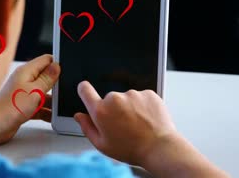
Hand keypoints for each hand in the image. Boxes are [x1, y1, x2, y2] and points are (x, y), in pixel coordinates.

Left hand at [0, 54, 59, 145]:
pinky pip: (39, 105)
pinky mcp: (23, 106)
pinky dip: (46, 110)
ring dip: (52, 100)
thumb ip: (47, 78)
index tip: (67, 73)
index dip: (57, 65)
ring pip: (44, 93)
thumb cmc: (9, 108)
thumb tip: (56, 66)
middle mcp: (24, 80)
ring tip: (60, 107)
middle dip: (56, 84)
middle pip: (46, 77)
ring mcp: (24, 93)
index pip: (46, 60)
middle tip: (64, 92)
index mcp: (26, 71)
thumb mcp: (35, 91)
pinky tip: (52, 117)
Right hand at [74, 81, 227, 177]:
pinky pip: (140, 97)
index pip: (85, 90)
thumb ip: (87, 127)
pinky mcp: (147, 93)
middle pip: (109, 99)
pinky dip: (142, 106)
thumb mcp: (102, 144)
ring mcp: (132, 94)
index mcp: (101, 111)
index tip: (85, 90)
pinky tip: (146, 119)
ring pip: (126, 98)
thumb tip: (79, 116)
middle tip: (123, 125)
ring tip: (137, 125)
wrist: (159, 148)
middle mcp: (115, 99)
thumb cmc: (131, 149)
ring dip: (129, 107)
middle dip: (114, 109)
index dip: (84, 90)